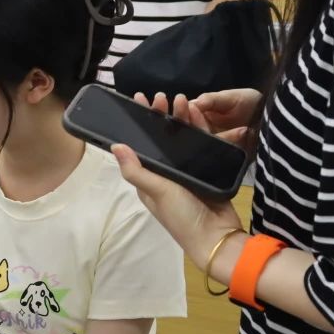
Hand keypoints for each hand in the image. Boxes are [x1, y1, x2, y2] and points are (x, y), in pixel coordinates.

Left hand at [116, 92, 246, 266]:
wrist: (218, 236)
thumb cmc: (182, 216)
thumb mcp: (156, 192)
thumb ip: (136, 170)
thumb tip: (115, 145)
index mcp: (150, 178)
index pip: (141, 145)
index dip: (140, 123)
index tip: (138, 101)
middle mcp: (167, 173)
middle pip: (162, 138)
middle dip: (161, 116)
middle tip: (161, 96)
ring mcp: (187, 172)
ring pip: (182, 138)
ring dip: (180, 119)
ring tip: (181, 99)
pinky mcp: (207, 170)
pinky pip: (202, 144)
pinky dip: (200, 128)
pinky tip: (198, 113)